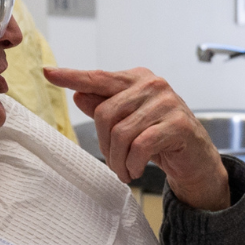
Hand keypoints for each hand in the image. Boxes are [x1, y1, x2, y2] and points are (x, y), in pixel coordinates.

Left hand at [43, 67, 231, 210]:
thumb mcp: (129, 122)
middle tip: (113, 163)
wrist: (196, 159)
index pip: (99, 77)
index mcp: (137, 79)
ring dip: (118, 160)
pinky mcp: (178, 124)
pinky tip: (135, 170)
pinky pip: (140, 145)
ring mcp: (167, 102)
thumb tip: (78, 95)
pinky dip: (132, 163)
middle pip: (105, 113)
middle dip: (104, 145)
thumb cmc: (161, 137)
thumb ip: (106, 107)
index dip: (72, 77)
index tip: (48, 73)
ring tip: (124, 171)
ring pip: (121, 133)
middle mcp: (152, 84)